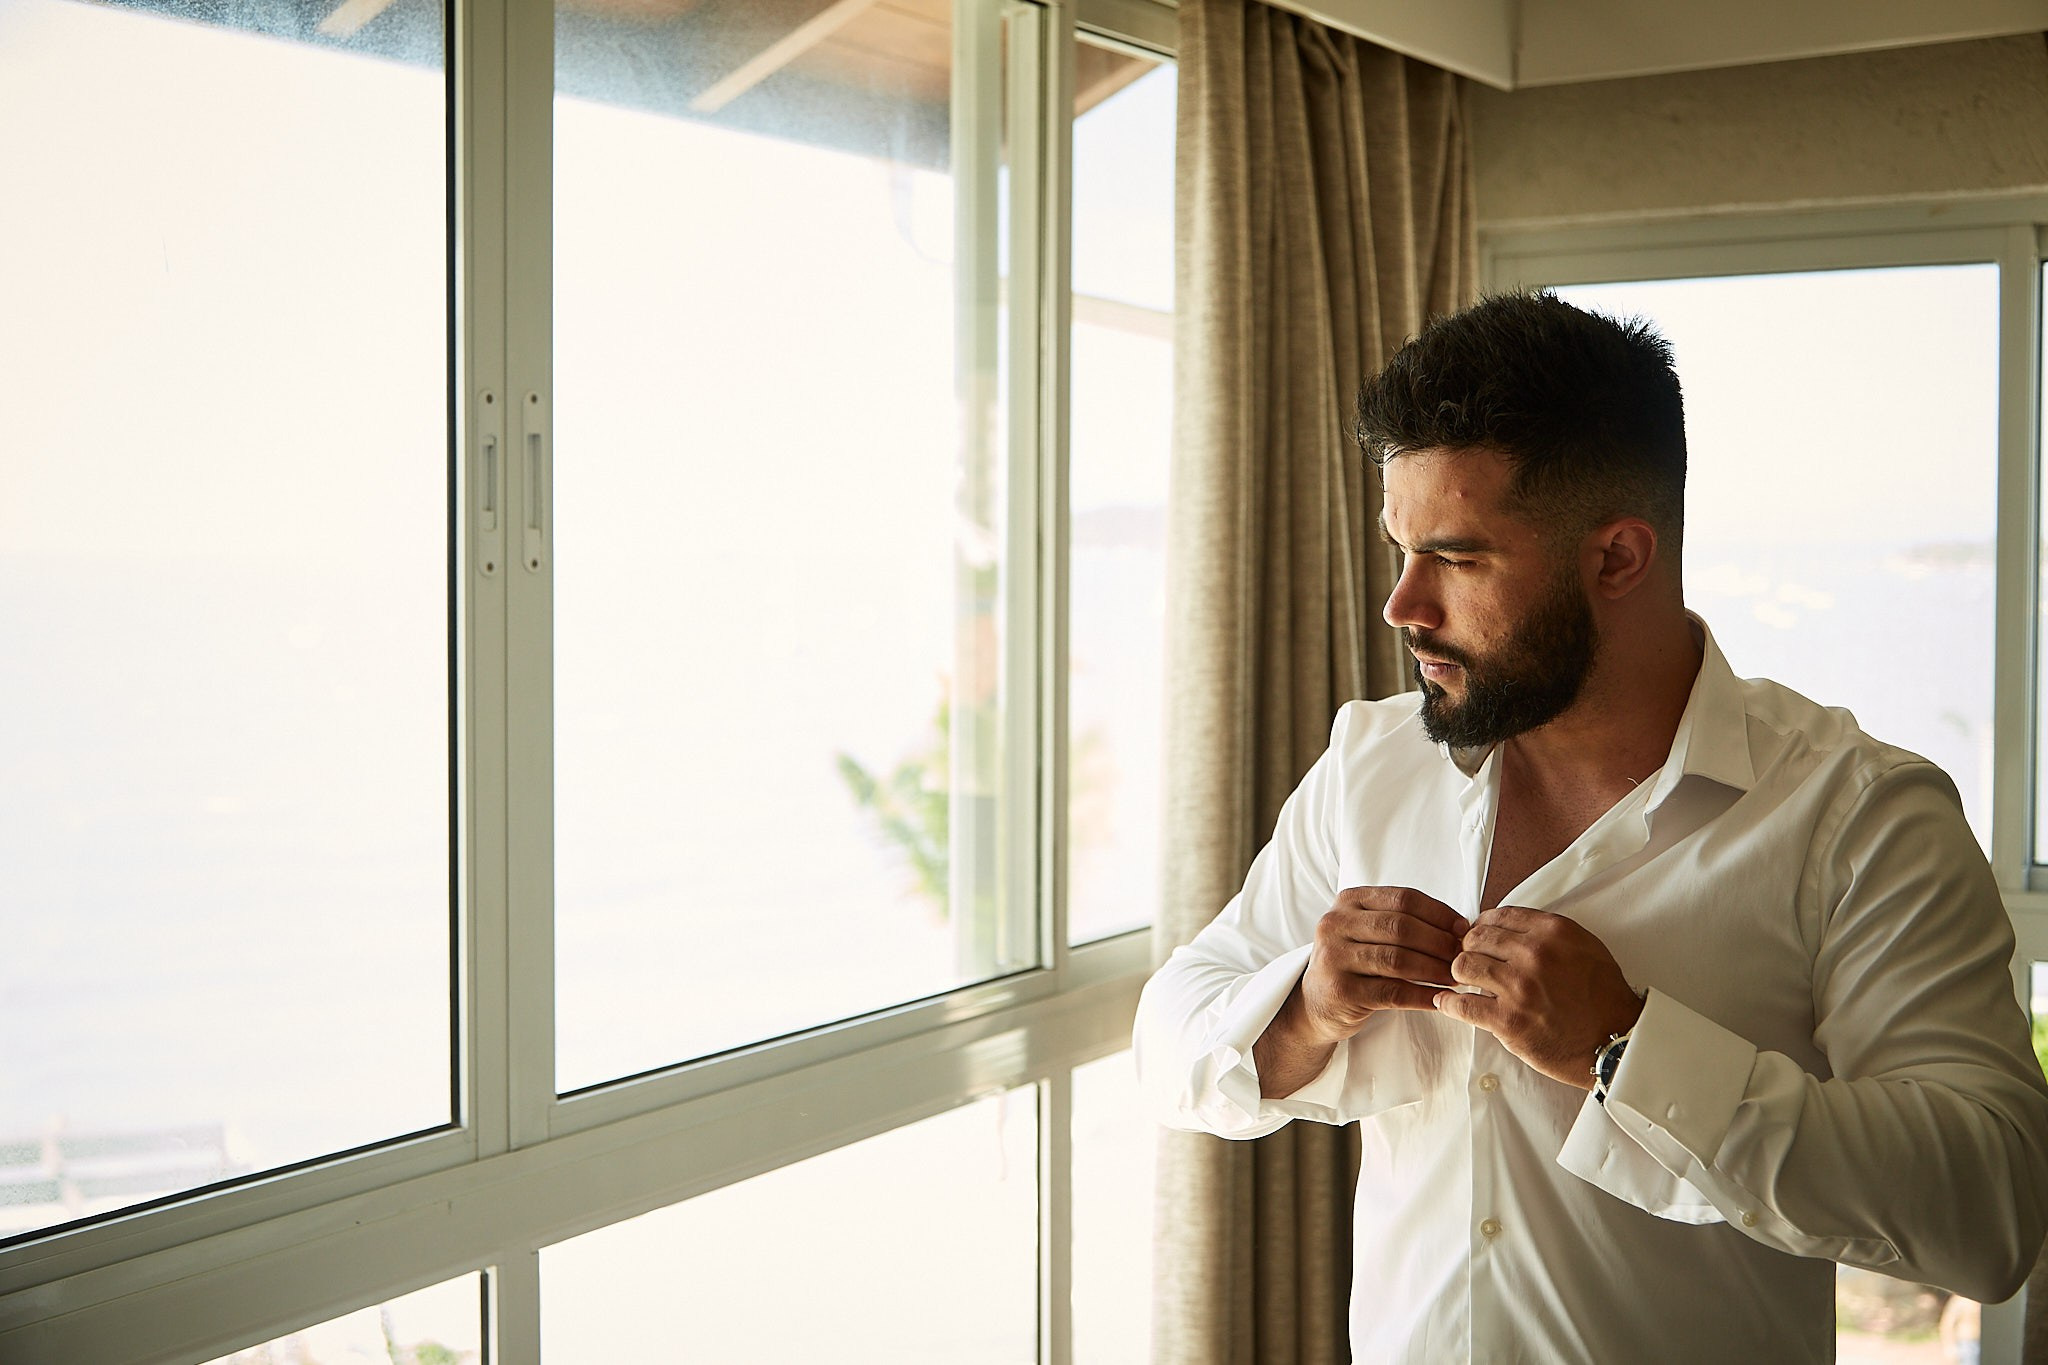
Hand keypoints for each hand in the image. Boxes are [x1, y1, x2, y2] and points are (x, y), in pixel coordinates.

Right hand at [1292, 885, 1470, 1047]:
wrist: (1315, 1003)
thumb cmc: (1353, 963)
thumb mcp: (1365, 931)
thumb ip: (1400, 921)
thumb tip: (1459, 928)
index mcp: (1348, 901)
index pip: (1403, 899)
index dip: (1439, 913)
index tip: (1463, 929)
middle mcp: (1335, 924)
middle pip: (1401, 927)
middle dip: (1440, 943)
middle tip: (1462, 957)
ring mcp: (1334, 958)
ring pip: (1397, 960)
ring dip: (1434, 970)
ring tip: (1455, 979)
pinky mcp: (1340, 991)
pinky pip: (1392, 993)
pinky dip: (1421, 996)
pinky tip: (1439, 999)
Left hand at [1434, 905, 1643, 1089]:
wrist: (1616, 1041)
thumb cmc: (1603, 997)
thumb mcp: (1584, 947)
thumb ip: (1547, 933)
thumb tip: (1510, 928)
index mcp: (1552, 932)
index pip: (1499, 915)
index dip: (1483, 925)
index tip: (1480, 936)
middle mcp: (1534, 955)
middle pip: (1475, 938)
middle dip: (1468, 948)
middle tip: (1471, 960)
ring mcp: (1519, 988)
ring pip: (1463, 966)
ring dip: (1460, 974)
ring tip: (1465, 982)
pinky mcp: (1508, 1020)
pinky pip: (1462, 1005)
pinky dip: (1449, 1003)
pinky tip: (1446, 1003)